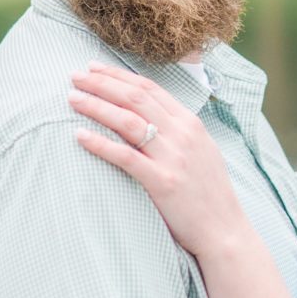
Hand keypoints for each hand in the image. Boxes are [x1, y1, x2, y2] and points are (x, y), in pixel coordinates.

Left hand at [69, 64, 245, 254]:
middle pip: (135, 98)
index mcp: (190, 123)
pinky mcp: (163, 182)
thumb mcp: (200, 151)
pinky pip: (125, 156)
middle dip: (102, 83)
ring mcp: (173, 157)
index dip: (119, 75)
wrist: (224, 229)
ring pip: (128, 120)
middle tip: (74, 77)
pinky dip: (100, 143)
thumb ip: (177, 132)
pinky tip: (79, 135)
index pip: (150, 88)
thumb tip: (148, 116)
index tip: (94, 68)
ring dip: (96, 106)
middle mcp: (182, 134)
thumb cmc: (208, 193)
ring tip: (72, 99)